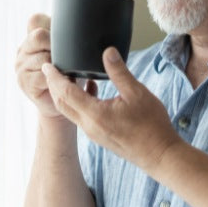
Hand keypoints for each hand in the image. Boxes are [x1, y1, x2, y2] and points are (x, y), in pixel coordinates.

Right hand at [15, 14, 98, 118]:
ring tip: (70, 72)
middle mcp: (23, 49)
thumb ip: (71, 38)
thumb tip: (93, 24)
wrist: (63, 103)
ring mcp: (21, 65)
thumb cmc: (70, 74)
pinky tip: (65, 82)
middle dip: (58, 45)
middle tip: (71, 57)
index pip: (36, 20)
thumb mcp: (70, 52)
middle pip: (38, 35)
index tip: (66, 38)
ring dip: (60, 65)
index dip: (52, 26)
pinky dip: (57, 79)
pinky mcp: (24, 81)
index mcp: (32, 37)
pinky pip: (43, 75)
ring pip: (43, 57)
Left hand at [42, 46, 181, 172]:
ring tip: (68, 76)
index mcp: (95, 114)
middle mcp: (89, 126)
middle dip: (54, 85)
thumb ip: (119, 72)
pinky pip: (80, 117)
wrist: (160, 155)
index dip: (54, 77)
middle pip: (61, 103)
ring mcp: (93, 133)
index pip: (65, 93)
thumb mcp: (137, 93)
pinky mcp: (99, 136)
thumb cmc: (152, 126)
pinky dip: (77, 102)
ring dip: (65, 94)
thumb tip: (108, 51)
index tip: (47, 65)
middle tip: (52, 68)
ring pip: (70, 111)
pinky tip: (90, 90)